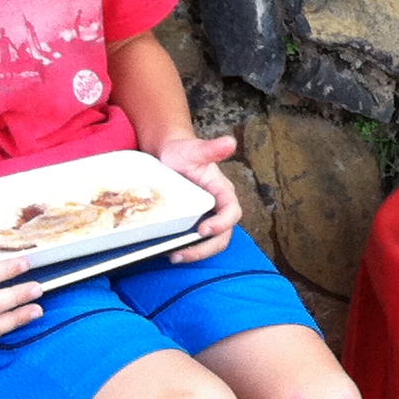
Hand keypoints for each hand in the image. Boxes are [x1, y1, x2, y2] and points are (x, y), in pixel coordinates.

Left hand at [155, 134, 241, 261]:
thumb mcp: (193, 150)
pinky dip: (185, 249)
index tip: (203, 229)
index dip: (221, 224)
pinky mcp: (192, 222)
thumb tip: (230, 142)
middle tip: (181, 253)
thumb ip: (210, 149)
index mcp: (223, 192)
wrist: (168, 154)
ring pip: (210, 242)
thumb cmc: (182, 151)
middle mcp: (218, 207)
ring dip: (195, 253)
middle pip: (223, 235)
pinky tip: (166, 250)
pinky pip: (195, 241)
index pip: (232, 213)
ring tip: (173, 256)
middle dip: (205, 248)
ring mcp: (206, 216)